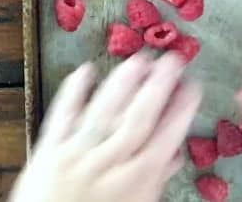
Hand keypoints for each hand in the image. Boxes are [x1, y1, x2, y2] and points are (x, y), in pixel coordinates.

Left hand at [8, 52, 201, 201]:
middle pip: (139, 118)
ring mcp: (78, 153)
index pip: (165, 138)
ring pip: (106, 111)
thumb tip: (176, 155)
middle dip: (159, 86)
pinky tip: (85, 70)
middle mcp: (110, 162)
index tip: (192, 87)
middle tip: (173, 61)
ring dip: (123, 83)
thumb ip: (155, 181)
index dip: (181, 111)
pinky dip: (73, 92)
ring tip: (139, 59)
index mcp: (136, 181)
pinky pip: (63, 115)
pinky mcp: (49, 150)